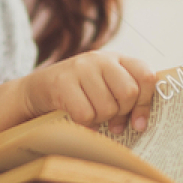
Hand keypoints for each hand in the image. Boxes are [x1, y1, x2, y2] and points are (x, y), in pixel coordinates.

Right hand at [19, 50, 156, 133]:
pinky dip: (85, 124)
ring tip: (91, 115)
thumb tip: (140, 125)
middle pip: (128, 93)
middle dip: (121, 113)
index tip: (138, 123)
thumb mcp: (104, 87)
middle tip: (111, 120)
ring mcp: (80, 68)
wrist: (37, 90)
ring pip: (107, 107)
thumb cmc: (79, 94)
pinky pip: (86, 114)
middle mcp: (100, 59)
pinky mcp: (62, 83)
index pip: (145, 75)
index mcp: (116, 58)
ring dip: (100, 120)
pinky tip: (78, 119)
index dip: (146, 102)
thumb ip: (125, 97)